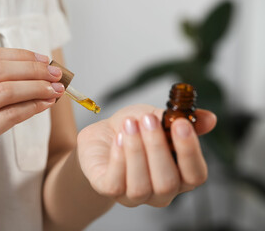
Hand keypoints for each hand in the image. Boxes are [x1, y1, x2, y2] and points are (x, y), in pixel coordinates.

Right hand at [0, 47, 63, 225]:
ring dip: (37, 87)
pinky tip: (45, 105)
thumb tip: (33, 72)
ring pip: (5, 91)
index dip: (21, 55)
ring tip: (56, 90)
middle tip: (57, 74)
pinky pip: (8, 116)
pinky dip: (32, 108)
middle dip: (33, 69)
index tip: (44, 60)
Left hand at [77, 104, 215, 206]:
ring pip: (140, 186)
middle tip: (148, 119)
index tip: (180, 124)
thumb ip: (181, 120)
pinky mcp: (109, 190)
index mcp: (180, 175)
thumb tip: (209, 119)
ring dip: (136, 151)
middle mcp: (160, 191)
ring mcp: (134, 195)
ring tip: (129, 124)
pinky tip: (118, 138)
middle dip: (157, 147)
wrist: (103, 135)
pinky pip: (115, 184)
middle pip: (167, 183)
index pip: (195, 175)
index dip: (190, 151)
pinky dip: (118, 159)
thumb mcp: (158, 117)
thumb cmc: (134, 128)